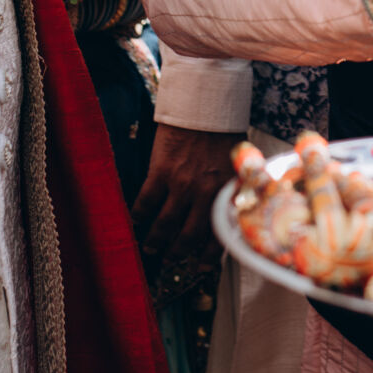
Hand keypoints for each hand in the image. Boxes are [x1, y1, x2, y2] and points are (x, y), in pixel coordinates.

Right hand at [131, 123, 244, 271]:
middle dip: (179, 252)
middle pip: (189, 236)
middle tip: (172, 260)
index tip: (201, 269)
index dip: (209, 257)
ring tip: (151, 249)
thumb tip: (228, 214)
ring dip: (156, 241)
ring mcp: (182, 184)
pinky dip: (138, 216)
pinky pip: (146, 202)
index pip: (219, 235)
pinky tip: (134, 222)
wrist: (205, 104)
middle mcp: (206, 193)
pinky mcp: (161, 171)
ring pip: (165, 224)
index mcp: (227, 192)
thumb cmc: (224, 131)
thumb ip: (231, 190)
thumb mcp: (238, 165)